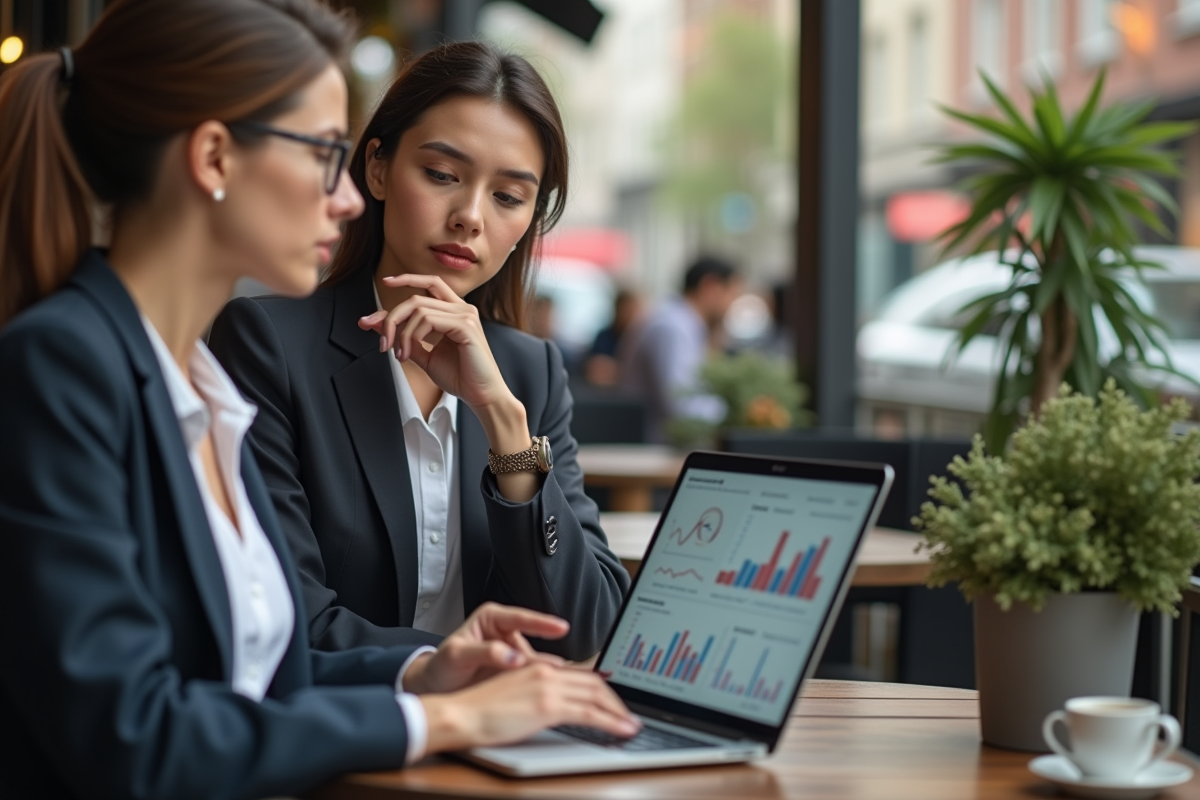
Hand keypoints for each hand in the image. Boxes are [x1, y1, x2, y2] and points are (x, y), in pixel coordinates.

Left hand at [357, 274, 512, 412]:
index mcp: (456, 311)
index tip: (385, 282)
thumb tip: (375, 322)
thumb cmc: (458, 376)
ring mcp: (465, 315)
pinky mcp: (466, 326)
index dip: (407, 279)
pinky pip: (428, 320)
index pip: (430, 283)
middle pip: (417, 297)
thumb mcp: (424, 355)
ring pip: (419, 309)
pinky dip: (412, 337)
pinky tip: (410, 354)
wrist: (480, 396)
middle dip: (392, 317)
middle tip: (383, 342)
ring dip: (401, 334)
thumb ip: (404, 337)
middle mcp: (462, 308)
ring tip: (400, 356)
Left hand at [402, 602, 568, 694]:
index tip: (560, 628)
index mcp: (490, 618)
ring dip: (545, 670)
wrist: (433, 687)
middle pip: (532, 641)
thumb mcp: (458, 655)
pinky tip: (548, 689)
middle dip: (547, 654)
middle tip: (563, 666)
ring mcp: (509, 651)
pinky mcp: (512, 669)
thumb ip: (485, 652)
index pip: (521, 618)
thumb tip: (513, 657)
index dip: (542, 623)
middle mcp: (503, 632)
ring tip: (561, 681)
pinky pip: (528, 673)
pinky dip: (538, 681)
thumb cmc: (440, 666)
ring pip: (533, 659)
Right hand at [420, 663, 641, 751]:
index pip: (580, 674)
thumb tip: (554, 706)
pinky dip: (612, 721)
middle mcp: (546, 673)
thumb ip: (535, 695)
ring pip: (597, 695)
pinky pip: (590, 713)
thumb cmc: (479, 710)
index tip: (614, 697)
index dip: (602, 686)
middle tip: (628, 713)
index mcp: (537, 668)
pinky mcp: (548, 706)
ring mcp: (548, 688)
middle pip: (593, 683)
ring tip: (631, 723)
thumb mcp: (513, 696)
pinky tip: (623, 729)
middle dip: (615, 699)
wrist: (460, 714)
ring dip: (619, 711)